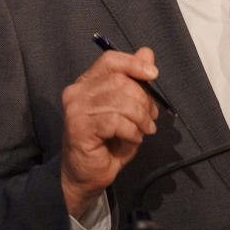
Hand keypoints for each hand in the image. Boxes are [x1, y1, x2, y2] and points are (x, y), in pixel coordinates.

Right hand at [60, 47, 159, 218]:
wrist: (87, 175)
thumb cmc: (108, 142)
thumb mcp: (129, 109)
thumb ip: (136, 82)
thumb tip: (147, 53)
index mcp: (89, 82)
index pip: (110, 60)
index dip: (134, 64)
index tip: (153, 74)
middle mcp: (78, 91)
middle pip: (120, 81)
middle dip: (144, 100)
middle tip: (150, 118)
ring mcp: (76, 108)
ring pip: (121, 101)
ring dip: (140, 118)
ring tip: (143, 131)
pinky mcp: (78, 127)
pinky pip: (115, 121)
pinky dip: (131, 131)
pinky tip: (133, 139)